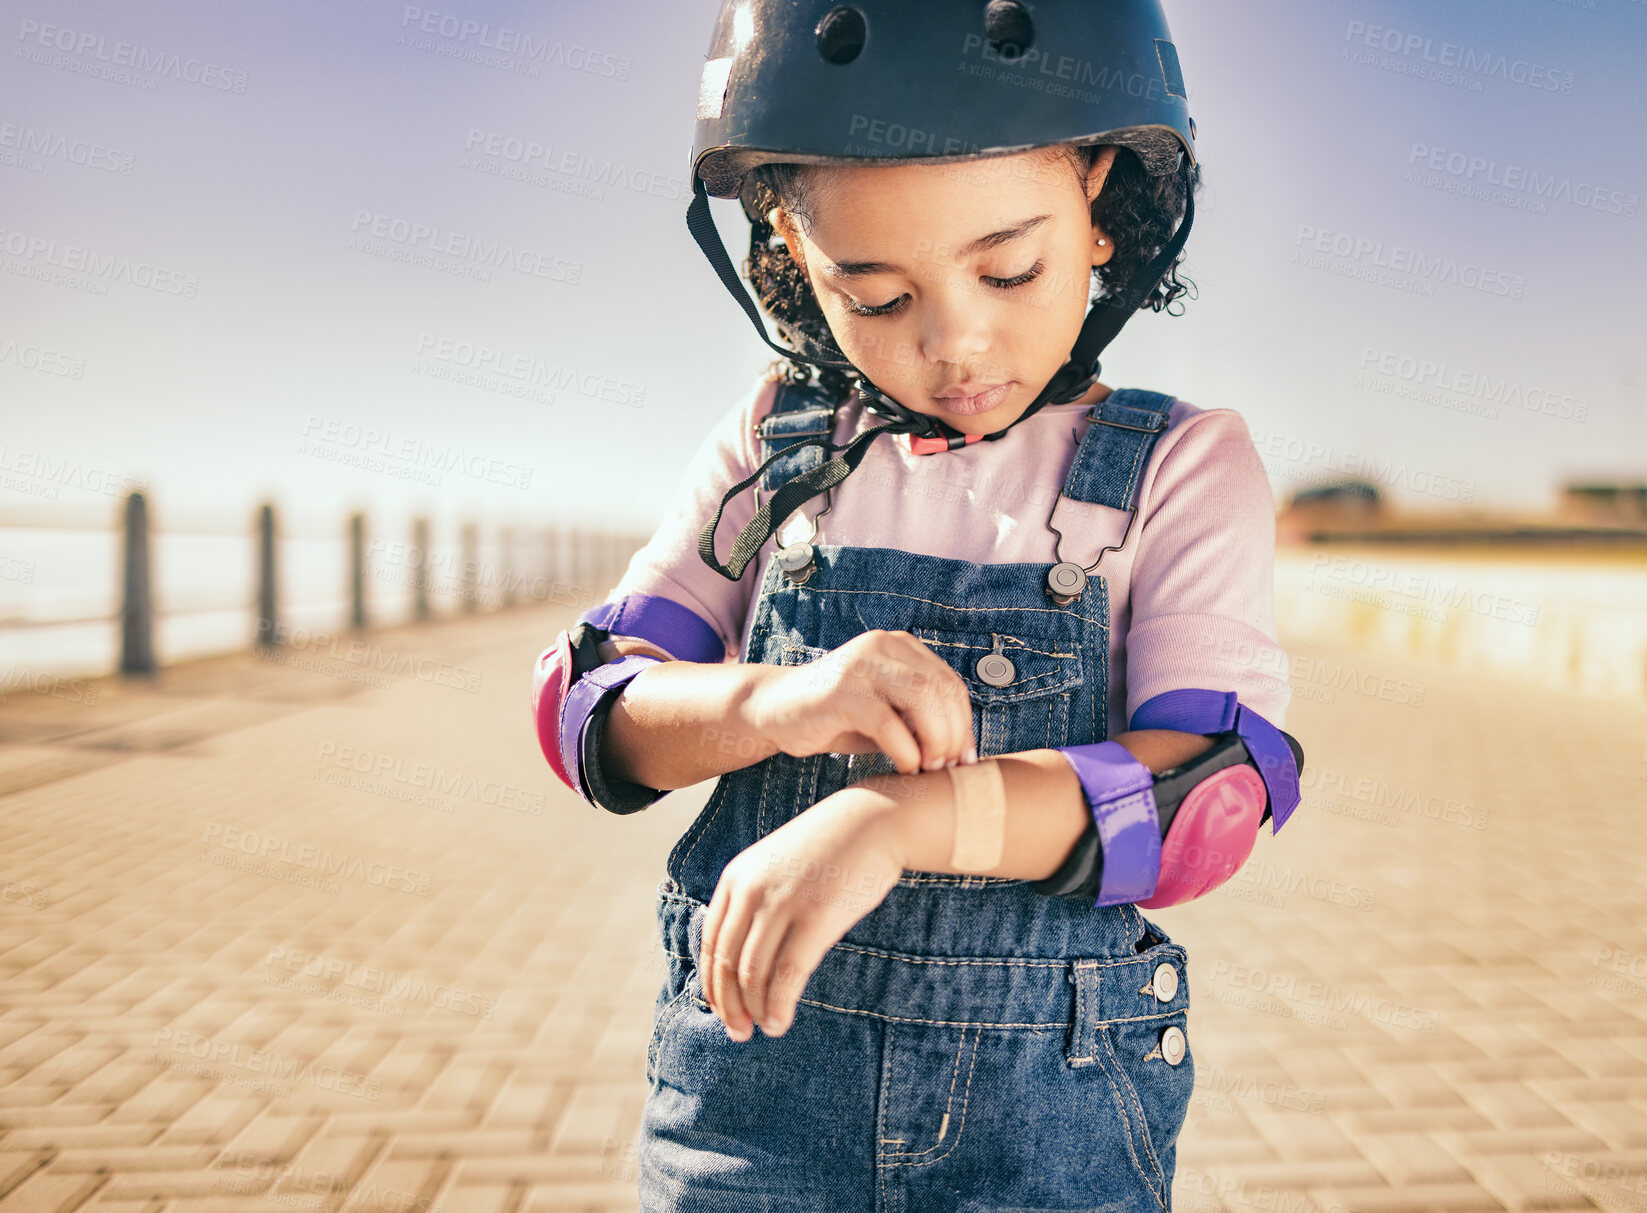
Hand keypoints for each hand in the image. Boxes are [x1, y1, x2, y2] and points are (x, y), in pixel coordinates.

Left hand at [699, 788, 902, 1039]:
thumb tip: (740, 959)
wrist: (873, 821)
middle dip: (730, 1005)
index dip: (713, 984)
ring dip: (756, 1010)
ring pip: (754, 973)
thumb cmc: (827, 850)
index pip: (710, 943)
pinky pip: (788, 974)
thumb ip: (753, 900)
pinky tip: (781, 1022)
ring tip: (766, 1029)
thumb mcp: (775, 865)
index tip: (722, 1011)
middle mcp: (752, 890)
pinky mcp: (817, 919)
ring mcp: (783, 903)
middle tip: (739, 1033)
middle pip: (728, 963)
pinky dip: (779, 1005)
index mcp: (736, 877)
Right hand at [744, 629, 975, 774]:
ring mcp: (859, 665)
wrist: (774, 709)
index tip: (964, 758)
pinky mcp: (839, 691)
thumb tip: (962, 751)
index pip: (950, 683)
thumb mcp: (886, 712)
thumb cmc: (835, 717)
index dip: (964, 723)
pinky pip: (887, 722)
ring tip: (929, 766)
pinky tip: (905, 767)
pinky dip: (905, 750)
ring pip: (921, 698)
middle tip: (948, 767)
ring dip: (935, 740)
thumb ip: (919, 719)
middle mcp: (881, 646)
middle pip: (941, 689)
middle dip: (953, 734)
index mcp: (898, 647)